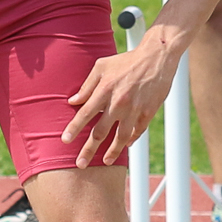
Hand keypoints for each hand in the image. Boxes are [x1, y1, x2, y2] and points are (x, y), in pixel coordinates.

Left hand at [62, 28, 185, 168]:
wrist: (156, 57)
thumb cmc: (126, 61)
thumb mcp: (102, 66)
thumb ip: (87, 85)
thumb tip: (73, 101)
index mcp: (105, 90)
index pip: (85, 114)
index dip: (74, 128)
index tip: (65, 141)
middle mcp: (118, 102)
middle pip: (100, 131)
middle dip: (89, 150)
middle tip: (81, 164)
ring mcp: (135, 109)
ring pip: (121, 137)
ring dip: (112, 152)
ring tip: (105, 161)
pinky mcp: (148, 112)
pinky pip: (137, 131)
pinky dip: (131, 140)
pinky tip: (125, 146)